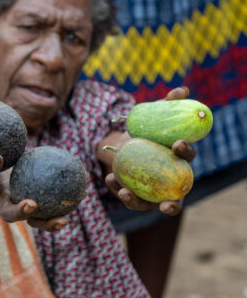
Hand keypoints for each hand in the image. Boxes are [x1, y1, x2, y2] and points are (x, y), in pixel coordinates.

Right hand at [0, 154, 68, 232]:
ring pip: (32, 222)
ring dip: (47, 222)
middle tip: (32, 205)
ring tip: (64, 219)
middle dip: (20, 211)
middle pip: (9, 213)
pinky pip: (48, 214)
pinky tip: (82, 194)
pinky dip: (63, 209)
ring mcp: (18, 210)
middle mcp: (2, 202)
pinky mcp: (33, 213)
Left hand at [105, 86, 195, 214]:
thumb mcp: (154, 116)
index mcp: (179, 160)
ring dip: (136, 202)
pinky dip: (118, 190)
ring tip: (124, 193)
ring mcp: (152, 194)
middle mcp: (170, 182)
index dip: (186, 151)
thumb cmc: (146, 131)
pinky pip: (127, 197)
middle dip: (172, 205)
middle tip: (165, 204)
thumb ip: (167, 104)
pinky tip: (110, 179)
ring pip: (148, 206)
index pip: (187, 157)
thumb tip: (182, 90)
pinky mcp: (135, 197)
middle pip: (176, 199)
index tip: (177, 144)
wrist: (123, 144)